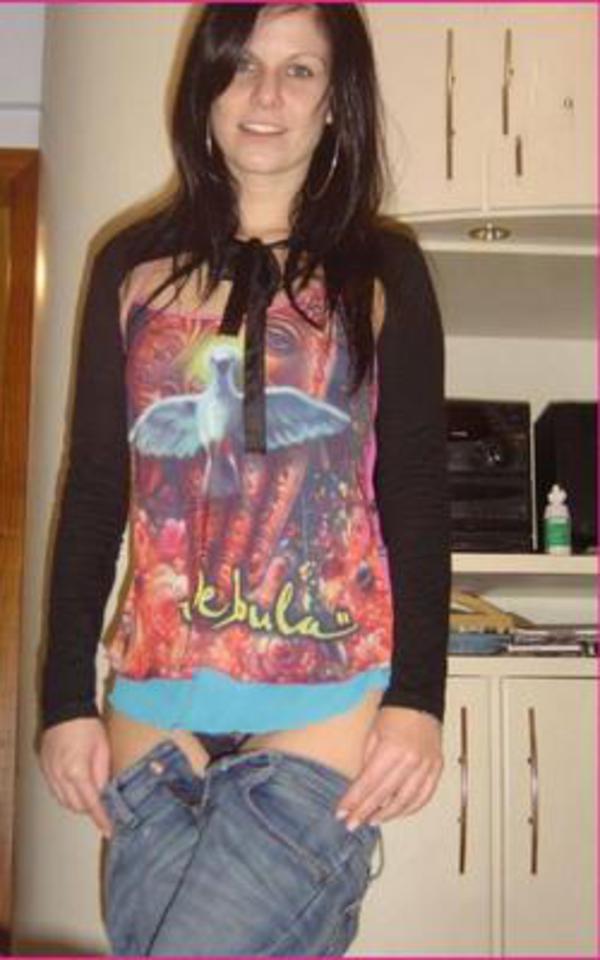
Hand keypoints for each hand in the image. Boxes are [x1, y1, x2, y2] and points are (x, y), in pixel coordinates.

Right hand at [40, 717, 112, 837]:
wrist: (66, 710)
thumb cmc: (88, 726)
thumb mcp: (103, 749)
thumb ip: (103, 774)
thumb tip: (104, 794)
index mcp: (77, 771)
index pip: (91, 804)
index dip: (101, 818)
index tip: (109, 829)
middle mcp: (60, 777)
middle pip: (75, 806)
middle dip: (89, 809)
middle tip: (103, 807)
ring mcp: (49, 773)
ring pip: (63, 801)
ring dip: (77, 803)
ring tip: (90, 795)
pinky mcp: (44, 769)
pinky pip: (55, 790)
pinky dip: (66, 793)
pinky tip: (76, 786)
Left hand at [335, 706, 443, 829]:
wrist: (420, 701)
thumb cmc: (393, 714)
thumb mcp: (373, 733)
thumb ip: (367, 761)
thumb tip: (360, 787)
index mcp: (391, 749)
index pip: (369, 782)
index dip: (354, 800)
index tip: (341, 812)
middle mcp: (410, 760)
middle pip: (384, 794)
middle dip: (365, 811)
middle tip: (351, 824)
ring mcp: (426, 766)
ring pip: (406, 800)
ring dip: (388, 814)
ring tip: (372, 821)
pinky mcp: (436, 768)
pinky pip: (424, 795)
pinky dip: (411, 808)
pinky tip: (398, 813)